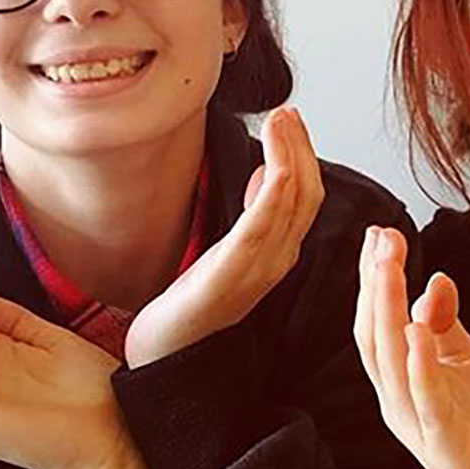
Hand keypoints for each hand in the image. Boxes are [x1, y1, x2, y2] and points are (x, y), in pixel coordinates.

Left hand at [125, 105, 324, 367]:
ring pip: (290, 204)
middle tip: (286, 111)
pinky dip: (273, 195)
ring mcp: (255, 271)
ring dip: (289, 156)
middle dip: (300, 147)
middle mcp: (276, 261)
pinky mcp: (227, 278)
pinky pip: (259, 231)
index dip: (303, 153)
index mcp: (277, 254)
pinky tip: (272, 167)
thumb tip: (267, 172)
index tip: (289, 118)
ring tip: (278, 120)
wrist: (163, 357)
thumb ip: (254, 217)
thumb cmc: (190, 305)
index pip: (306, 195)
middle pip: (306, 194)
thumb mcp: (227, 252)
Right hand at [354, 227, 469, 468]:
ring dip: (389, 314)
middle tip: (381, 239)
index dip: (375, 277)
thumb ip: (445, 325)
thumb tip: (434, 279)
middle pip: (375, 336)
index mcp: (401, 379)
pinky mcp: (447, 450)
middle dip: (376, 285)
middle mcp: (399, 401)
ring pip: (392, 364)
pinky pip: (428, 405)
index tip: (380, 232)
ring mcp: (420, 427)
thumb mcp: (466, 365)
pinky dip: (421, 369)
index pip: (377, 320)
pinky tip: (419, 334)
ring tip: (390, 271)